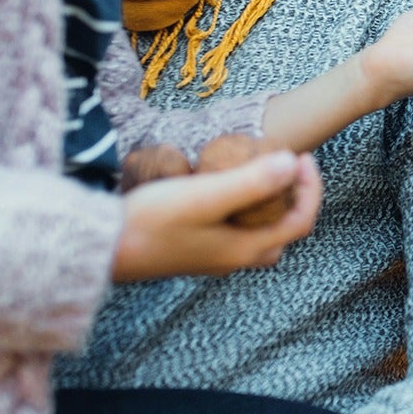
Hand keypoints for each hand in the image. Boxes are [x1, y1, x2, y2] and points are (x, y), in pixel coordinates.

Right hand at [111, 151, 321, 281]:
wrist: (101, 249)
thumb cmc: (151, 221)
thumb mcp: (205, 195)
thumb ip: (251, 181)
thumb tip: (293, 163)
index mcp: (245, 249)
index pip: (301, 220)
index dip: (311, 187)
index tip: (302, 155)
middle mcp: (234, 258)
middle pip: (285, 230)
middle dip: (295, 197)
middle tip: (287, 163)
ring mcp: (213, 257)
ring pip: (259, 232)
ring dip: (268, 203)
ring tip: (257, 170)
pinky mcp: (195, 250)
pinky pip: (235, 230)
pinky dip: (243, 208)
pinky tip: (223, 185)